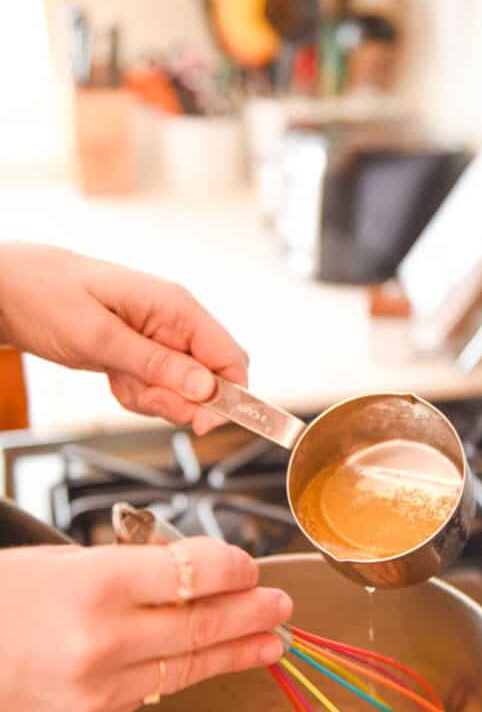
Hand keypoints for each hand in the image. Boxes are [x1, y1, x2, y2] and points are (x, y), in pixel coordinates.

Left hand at [0, 243, 247, 433]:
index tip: (205, 421)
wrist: (10, 290)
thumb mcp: (100, 337)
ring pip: (184, 391)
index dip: (229, 395)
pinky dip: (138, 395)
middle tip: (144, 396)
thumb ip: (157, 364)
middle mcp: (176, 323)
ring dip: (154, 399)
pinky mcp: (145, 354)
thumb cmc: (49, 296)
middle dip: (181, 401)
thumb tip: (206, 387)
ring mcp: (161, 339)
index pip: (230, 357)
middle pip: (210, 381)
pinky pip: (159, 388)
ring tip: (119, 381)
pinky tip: (114, 378)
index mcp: (176, 307)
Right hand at [0, 539, 291, 711]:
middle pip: (203, 623)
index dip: (234, 567)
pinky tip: (214, 664)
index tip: (250, 563)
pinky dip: (190, 674)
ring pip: (188, 665)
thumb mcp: (53, 563)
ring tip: (271, 641)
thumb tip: (182, 570)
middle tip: (282, 603)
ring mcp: (97, 690)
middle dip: (252, 612)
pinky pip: (152, 692)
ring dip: (237, 651)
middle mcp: (102, 641)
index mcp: (93, 585)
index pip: (194, 572)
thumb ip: (123, 569)